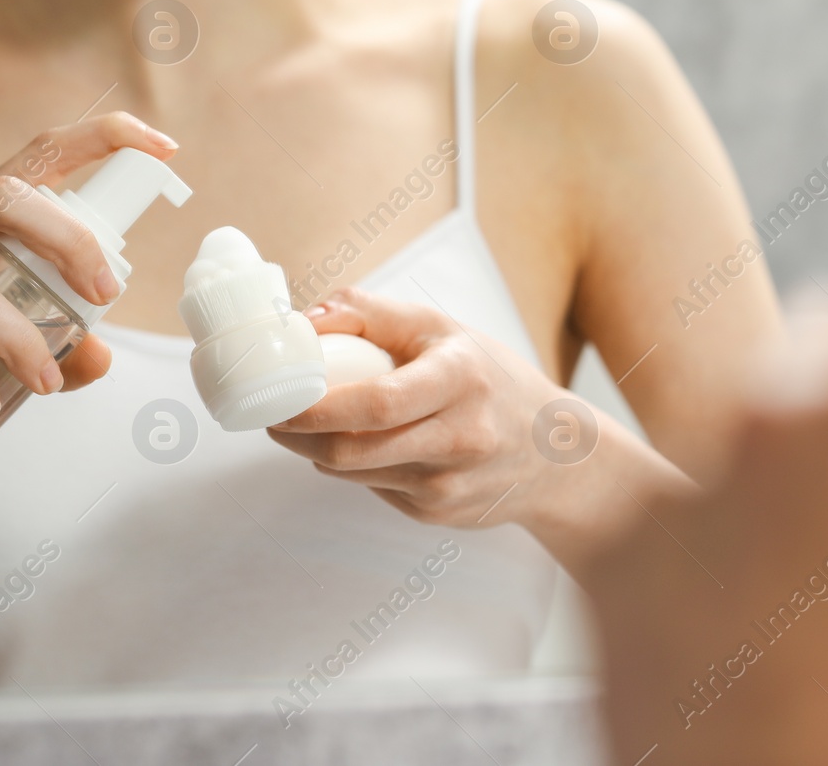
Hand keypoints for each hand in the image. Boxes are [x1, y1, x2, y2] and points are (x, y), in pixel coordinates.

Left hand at [267, 287, 688, 569]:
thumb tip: (302, 322)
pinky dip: (354, 467)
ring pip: (354, 472)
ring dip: (316, 451)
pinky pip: (374, 488)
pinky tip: (366, 447)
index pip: (376, 403)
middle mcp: (460, 437)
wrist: (556, 452)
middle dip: (298, 436)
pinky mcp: (441, 512)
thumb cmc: (489, 378)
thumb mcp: (441, 329)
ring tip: (306, 426)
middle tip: (271, 417)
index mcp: (459, 379)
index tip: (277, 399)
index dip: (316, 408)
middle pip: (353, 449)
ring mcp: (450, 483)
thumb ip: (370, 315)